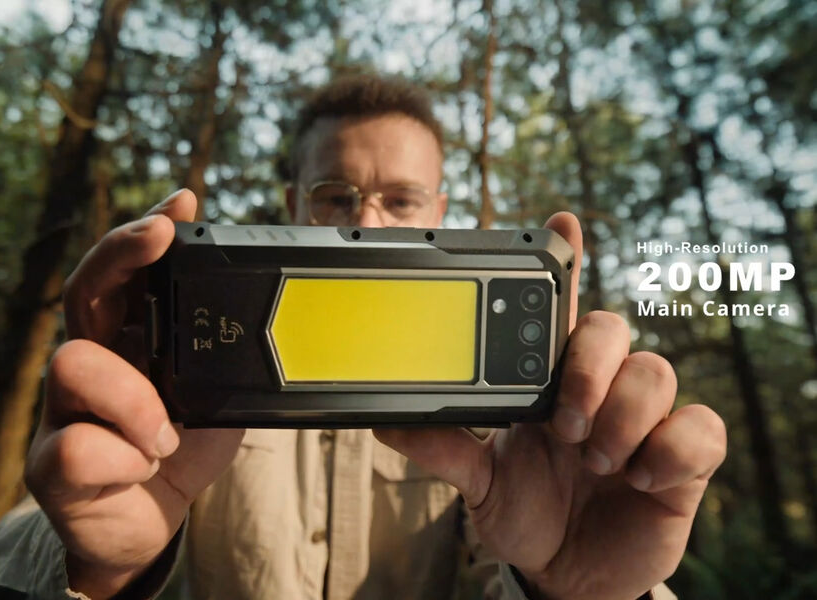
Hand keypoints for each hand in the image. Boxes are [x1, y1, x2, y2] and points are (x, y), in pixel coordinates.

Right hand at [24, 190, 243, 597]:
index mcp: (132, 341)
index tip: (184, 199)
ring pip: (75, 363)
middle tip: (161, 234)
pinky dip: (124, 457)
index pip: (128, 274)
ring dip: (134, 397)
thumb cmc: (180, 450)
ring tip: (166, 435)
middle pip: (87, 288)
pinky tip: (141, 468)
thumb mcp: (217, 397)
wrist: (148, 523)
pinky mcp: (52, 462)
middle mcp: (93, 362)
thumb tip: (285, 323)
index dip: (147, 232)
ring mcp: (63, 408)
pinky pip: (78, 445)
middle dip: (123, 251)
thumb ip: (231, 360)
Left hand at [375, 212, 726, 599]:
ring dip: (620, 419)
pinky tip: (639, 479)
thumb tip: (382, 419)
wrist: (565, 573)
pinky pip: (702, 427)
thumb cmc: (525, 511)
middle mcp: (600, 388)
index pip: (560, 308)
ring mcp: (645, 420)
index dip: (565, 261)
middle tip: (563, 425)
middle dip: (587, 368)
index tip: (560, 222)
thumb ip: (440, 446)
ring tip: (592, 464)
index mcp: (550, 381)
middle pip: (611, 328)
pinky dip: (669, 451)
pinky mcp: (684, 459)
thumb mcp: (478, 481)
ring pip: (656, 372)